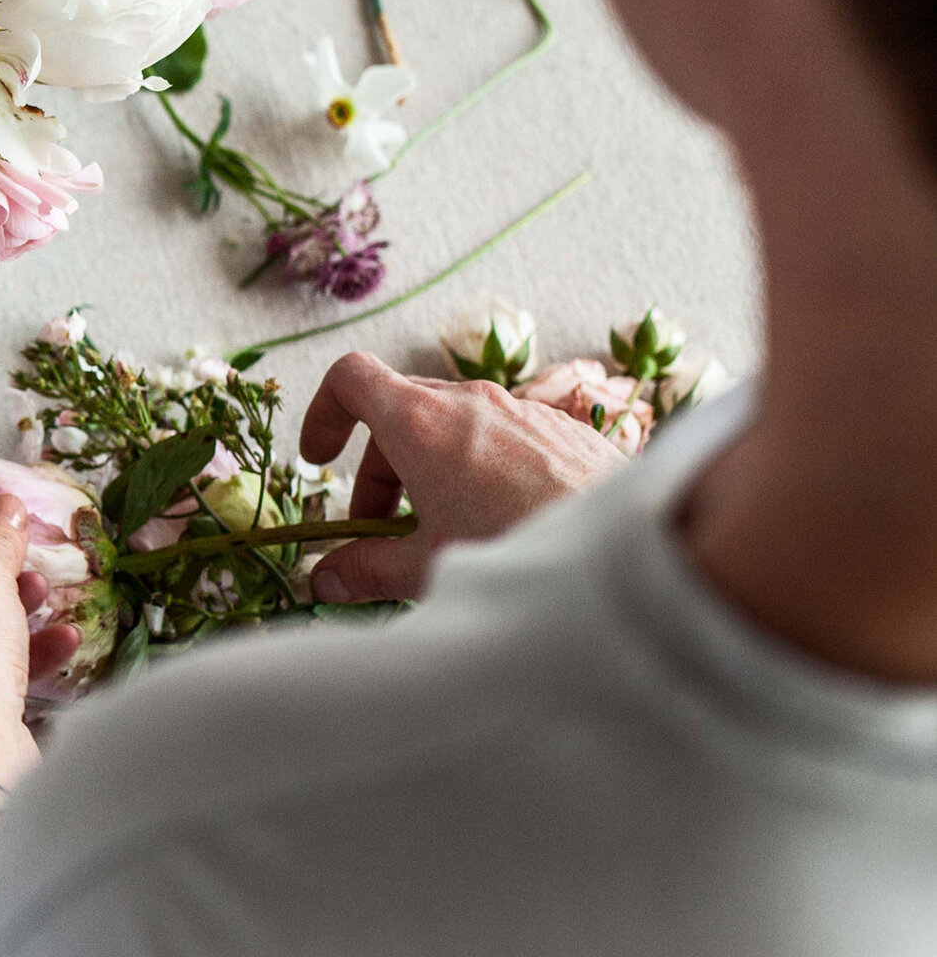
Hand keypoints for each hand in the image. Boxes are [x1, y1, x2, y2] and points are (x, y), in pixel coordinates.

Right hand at [301, 351, 626, 602]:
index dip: (323, 414)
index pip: (350, 377)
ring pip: (454, 426)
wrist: (635, 549)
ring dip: (432, 472)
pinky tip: (506, 525)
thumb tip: (326, 579)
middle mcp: (469, 399)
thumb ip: (366, 570)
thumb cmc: (517, 547)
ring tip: (447, 533)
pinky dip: (484, 471)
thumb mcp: (425, 567)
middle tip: (382, 528)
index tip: (321, 461)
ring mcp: (522, 409)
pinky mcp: (565, 429)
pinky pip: (505, 437)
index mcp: (421, 420)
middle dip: (379, 468)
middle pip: (400, 410)